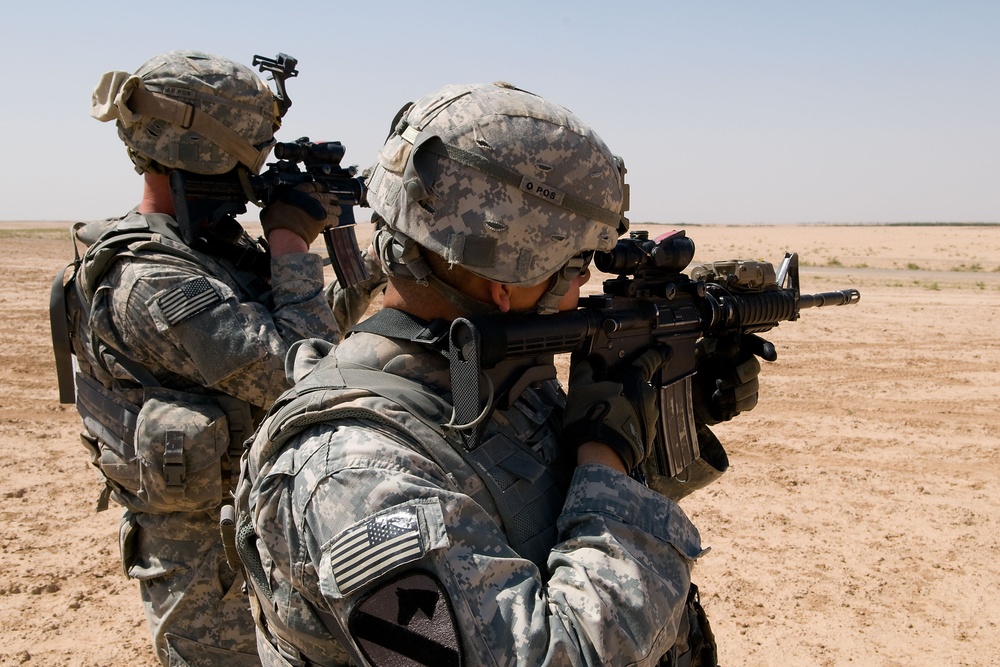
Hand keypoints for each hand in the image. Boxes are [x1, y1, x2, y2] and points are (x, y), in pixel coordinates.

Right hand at [260, 182, 340, 244]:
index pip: (311, 186)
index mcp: (297, 192)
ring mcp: (318, 208)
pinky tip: (336, 221)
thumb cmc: (276, 223)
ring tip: (338, 210)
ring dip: (335, 209)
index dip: (319, 187)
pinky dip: (335, 220)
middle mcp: (310, 198)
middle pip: (325, 195)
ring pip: (332, 206)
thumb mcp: (273, 207)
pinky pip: (333, 218)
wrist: (285, 234)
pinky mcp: (323, 220)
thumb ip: (278, 204)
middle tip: (334, 199)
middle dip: (330, 197)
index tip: (322, 188)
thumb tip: (274, 206)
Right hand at [563, 346, 669, 470]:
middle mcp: (648, 396)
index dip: (657, 352)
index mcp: (634, 379)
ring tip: (609, 417)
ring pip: (640, 406)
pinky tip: (614, 430)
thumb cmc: (591, 416)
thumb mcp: (580, 388)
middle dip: (628, 389)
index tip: (662, 349)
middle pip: (639, 386)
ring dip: (629, 408)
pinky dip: (630, 425)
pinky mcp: (649, 436)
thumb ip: (584, 369)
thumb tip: (585, 358)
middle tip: (608, 396)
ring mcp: (651, 417)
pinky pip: (640, 425)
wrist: (601, 454)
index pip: (651, 359)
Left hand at [692, 333, 768, 424]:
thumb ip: (712, 346)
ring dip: (735, 393)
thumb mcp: (695, 354)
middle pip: (754, 366)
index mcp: (732, 347)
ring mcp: (745, 382)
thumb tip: (732, 348)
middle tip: (719, 383)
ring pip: (754, 386)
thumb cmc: (690, 369)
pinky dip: (736, 405)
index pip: (754, 343)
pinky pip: (750, 402)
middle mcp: (741, 363)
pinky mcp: (744, 399)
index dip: (765, 348)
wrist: (684, 395)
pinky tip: (721, 405)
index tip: (770, 356)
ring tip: (716, 396)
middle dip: (739, 376)